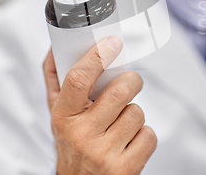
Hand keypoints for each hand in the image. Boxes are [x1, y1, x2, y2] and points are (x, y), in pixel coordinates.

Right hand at [43, 36, 156, 174]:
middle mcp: (82, 135)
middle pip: (120, 91)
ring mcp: (104, 153)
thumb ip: (56, 79)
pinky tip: (129, 141)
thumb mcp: (58, 114)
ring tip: (121, 122)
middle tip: (129, 83)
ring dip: (134, 113)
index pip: (78, 79)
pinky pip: (149, 135)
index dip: (97, 56)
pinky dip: (144, 135)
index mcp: (63, 117)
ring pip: (137, 112)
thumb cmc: (73, 143)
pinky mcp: (126, 168)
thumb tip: (56, 47)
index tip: (112, 43)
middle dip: (132, 81)